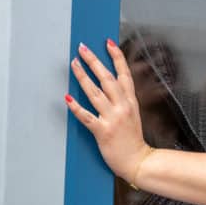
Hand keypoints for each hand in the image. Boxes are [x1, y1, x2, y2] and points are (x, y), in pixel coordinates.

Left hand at [65, 40, 153, 183]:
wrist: (138, 161)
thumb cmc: (133, 139)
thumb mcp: (133, 115)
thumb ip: (122, 100)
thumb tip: (110, 86)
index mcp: (130, 101)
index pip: (124, 74)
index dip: (116, 56)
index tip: (108, 42)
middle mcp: (122, 106)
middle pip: (107, 78)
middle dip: (94, 61)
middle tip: (83, 48)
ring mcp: (113, 118)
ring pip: (95, 92)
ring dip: (83, 76)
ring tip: (74, 64)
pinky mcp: (103, 131)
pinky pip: (87, 116)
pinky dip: (76, 107)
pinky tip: (67, 97)